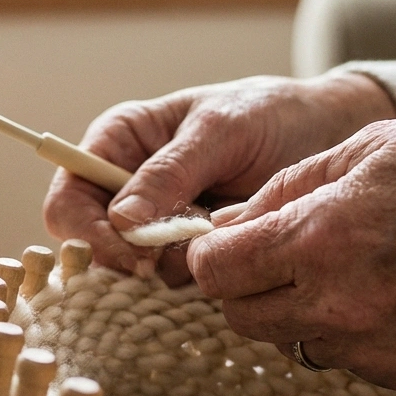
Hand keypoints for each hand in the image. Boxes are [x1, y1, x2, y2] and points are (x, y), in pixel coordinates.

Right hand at [43, 73, 395, 280]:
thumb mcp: (221, 131)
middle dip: (126, 258)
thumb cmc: (269, 114)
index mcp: (118, 143)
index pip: (69, 200)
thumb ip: (170, 173)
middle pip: (89, 244)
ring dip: (168, 268)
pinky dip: (197, 277)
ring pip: (131, 271)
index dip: (88, 233)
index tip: (134, 253)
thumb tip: (121, 222)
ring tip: (216, 239)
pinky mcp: (188, 252)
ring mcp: (156, 225)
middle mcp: (126, 187)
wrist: (327, 135)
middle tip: (171, 261)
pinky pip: (173, 281)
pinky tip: (229, 252)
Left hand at [189, 106, 395, 394]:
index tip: (226, 242)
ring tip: (356, 266)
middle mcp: (338, 308)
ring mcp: (374, 351)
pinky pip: (348, 360)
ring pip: (293, 341)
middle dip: (247, 285)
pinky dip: (353, 332)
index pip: (212, 273)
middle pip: (241, 316)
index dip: (211, 254)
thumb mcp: (368, 148)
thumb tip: (226, 225)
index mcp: (318, 240)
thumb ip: (284, 192)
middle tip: (283, 253)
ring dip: (300, 311)